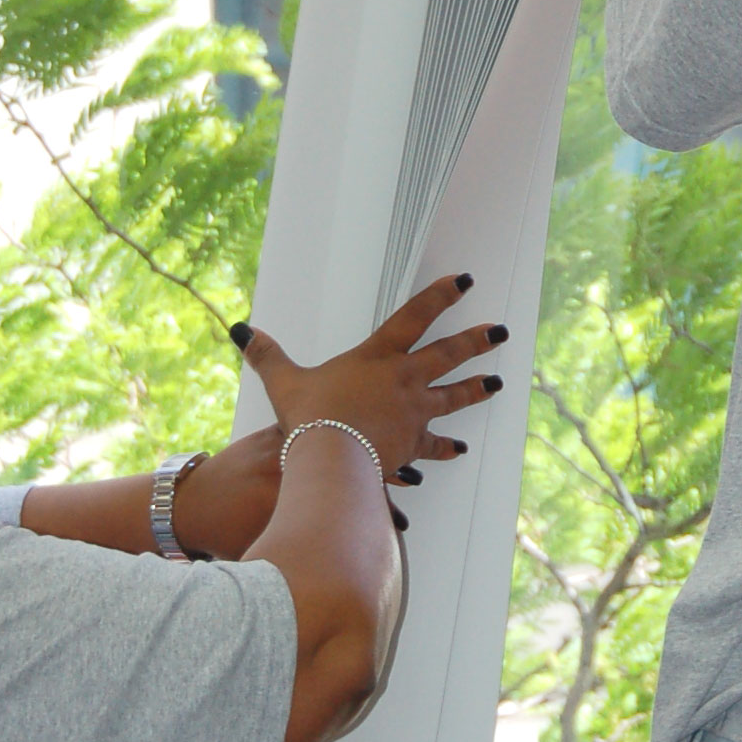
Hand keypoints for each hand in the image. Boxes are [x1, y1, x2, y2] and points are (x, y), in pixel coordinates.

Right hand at [235, 274, 506, 488]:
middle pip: (448, 354)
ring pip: (453, 396)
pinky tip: (459, 449)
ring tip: (498, 383)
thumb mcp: (284, 382)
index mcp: (377, 356)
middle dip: (476, 340)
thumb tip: (241, 330)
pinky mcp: (413, 442)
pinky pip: (435, 444)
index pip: (414, 317)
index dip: (440, 296)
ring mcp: (413, 412)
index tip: (465, 282)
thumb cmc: (309, 417)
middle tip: (501, 332)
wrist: (329, 458)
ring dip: (476, 388)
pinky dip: (446, 447)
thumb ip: (268, 355)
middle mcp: (404, 379)